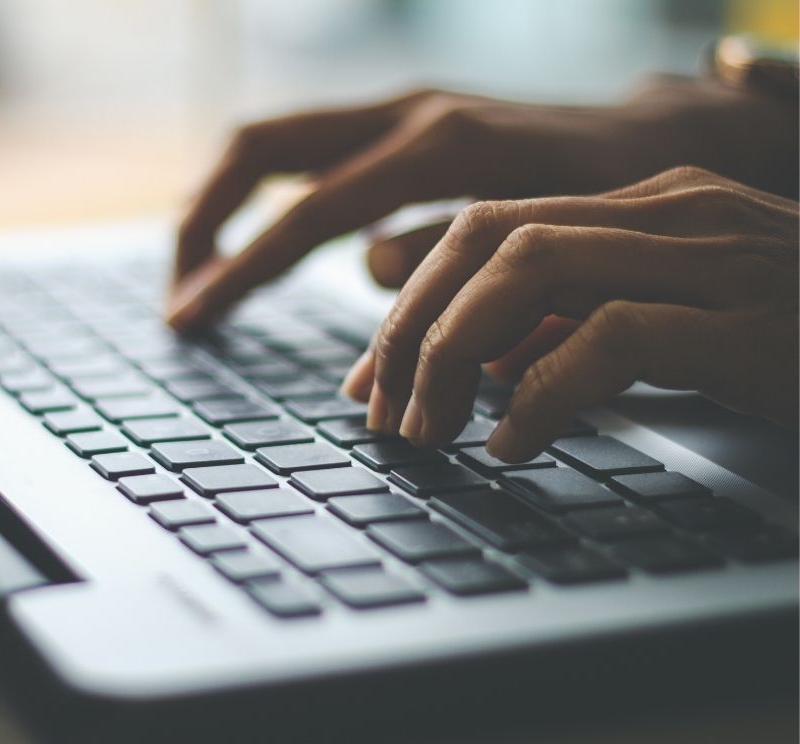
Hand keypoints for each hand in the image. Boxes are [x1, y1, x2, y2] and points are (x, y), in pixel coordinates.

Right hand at [168, 78, 796, 329]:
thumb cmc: (617, 201)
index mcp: (441, 147)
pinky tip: (257, 244)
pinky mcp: (403, 121)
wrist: (657, 137)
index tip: (190, 319)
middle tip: (180, 294)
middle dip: (202, 221)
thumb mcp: (549, 242)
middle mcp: (407, 111)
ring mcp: (401, 108)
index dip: (241, 271)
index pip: (307, 214)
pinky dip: (267, 198)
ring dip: (224, 204)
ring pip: (274, 140)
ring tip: (200, 273)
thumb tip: (367, 269)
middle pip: (259, 147)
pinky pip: (309, 152)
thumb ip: (453, 258)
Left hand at [340, 166, 798, 460]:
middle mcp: (671, 211)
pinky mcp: (749, 321)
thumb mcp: (668, 330)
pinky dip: (543, 392)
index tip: (370, 375)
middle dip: (414, 326)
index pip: (487, 227)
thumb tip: (482, 366)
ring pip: (532, 268)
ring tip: (427, 430)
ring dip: (456, 352)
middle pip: (488, 238)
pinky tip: (512, 445)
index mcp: (644, 205)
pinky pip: (613, 337)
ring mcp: (715, 256)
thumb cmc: (799, 346)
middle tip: (381, 410)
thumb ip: (577, 329)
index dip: (411, 300)